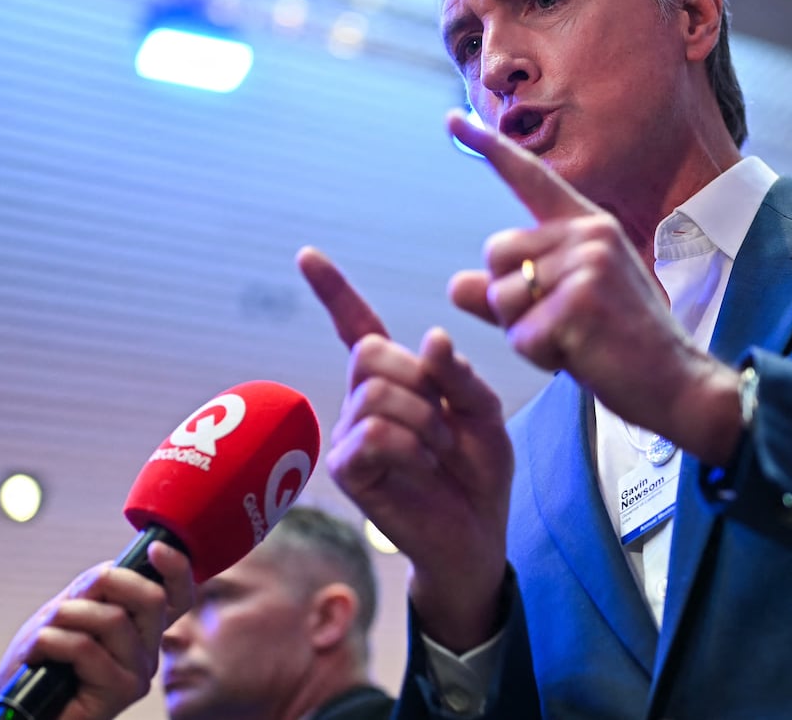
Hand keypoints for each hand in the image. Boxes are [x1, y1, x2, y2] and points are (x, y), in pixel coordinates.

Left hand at [0, 542, 192, 719]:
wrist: (20, 712)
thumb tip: (113, 569)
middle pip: (152, 598)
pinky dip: (50, 641)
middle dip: (105, 582)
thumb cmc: (40, 666)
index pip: (177, 596)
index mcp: (140, 630)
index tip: (155, 548)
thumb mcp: (65, 614)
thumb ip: (93, 592)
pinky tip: (37, 655)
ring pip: (114, 618)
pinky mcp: (121, 692)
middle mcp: (148, 651)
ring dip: (65, 616)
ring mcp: (138, 672)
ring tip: (42, 635)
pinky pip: (87, 647)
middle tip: (68, 601)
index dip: (177, 568)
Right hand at [296, 246, 510, 650]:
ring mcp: (350, 436)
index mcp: (396, 381)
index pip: (359, 326)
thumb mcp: (484, 415)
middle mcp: (363, 402)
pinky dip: (411, 448)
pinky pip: (375, 435)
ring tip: (439, 454)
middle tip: (446, 424)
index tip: (307, 255)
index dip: (334, 291)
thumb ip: (460, 376)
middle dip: (420, 382)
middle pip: (370, 353)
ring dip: (424, 422)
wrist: (477, 536)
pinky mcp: (349, 470)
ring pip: (375, 394)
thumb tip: (431, 338)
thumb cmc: (478, 475)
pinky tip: (423, 469)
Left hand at [446, 111, 742, 464]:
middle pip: (496, 256)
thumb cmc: (621, 348)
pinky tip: (581, 357)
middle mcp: (589, 233)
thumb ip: (509, 295)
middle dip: (511, 301)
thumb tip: (454, 284)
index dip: (488, 149)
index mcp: (588, 226)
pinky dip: (540, 357)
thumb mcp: (563, 311)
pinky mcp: (581, 303)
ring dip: (524, 333)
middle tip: (562, 324)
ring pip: (502, 298)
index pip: (530, 179)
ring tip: (575, 341)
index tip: (453, 119)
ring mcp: (588, 264)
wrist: (677, 385)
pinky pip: (521, 336)